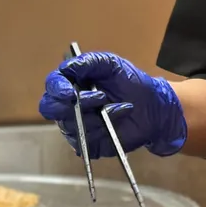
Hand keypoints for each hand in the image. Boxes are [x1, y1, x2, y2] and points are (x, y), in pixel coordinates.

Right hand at [36, 51, 186, 159]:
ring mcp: (77, 126)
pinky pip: (85, 142)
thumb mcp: (111, 64)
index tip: (70, 92)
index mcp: (70, 83)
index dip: (57, 88)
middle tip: (100, 98)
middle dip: (73, 104)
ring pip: (71, 126)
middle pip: (51, 109)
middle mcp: (68, 106)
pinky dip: (104, 131)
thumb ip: (88, 62)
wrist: (154, 107)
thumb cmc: (131, 83)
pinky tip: (118, 122)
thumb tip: (66, 67)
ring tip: (120, 107)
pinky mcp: (88, 144)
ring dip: (98, 116)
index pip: (52, 86)